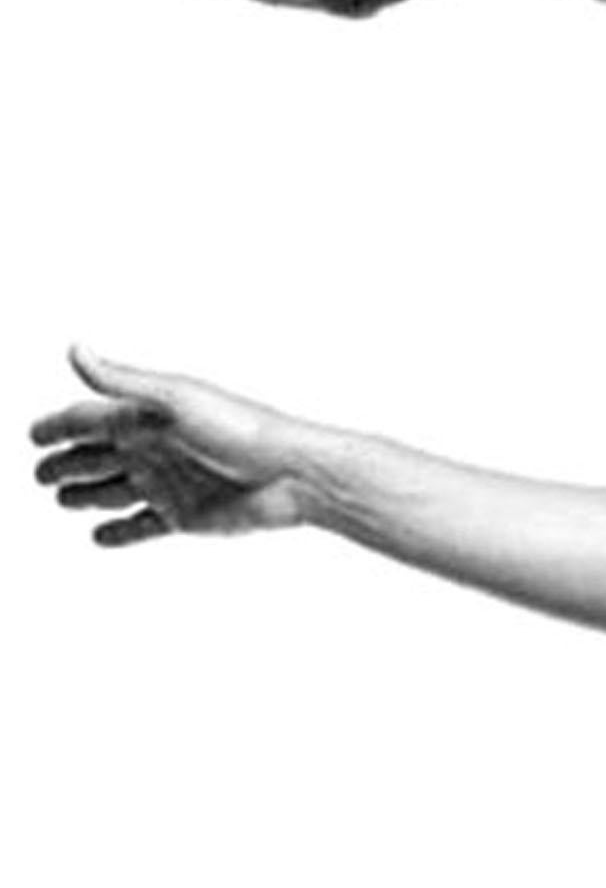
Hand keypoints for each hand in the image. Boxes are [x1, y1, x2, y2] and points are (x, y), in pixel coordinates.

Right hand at [32, 349, 322, 544]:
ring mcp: (168, 485)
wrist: (292, 475)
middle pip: (96, 457)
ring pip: (113, 492)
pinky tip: (100, 537)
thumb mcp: (177, 400)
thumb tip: (74, 350)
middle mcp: (153, 449)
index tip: (32, 435)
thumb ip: (123, 382)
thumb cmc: (241, 428)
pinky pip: (143, 527)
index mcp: (145, 416)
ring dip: (86, 496)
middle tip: (39, 474)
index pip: (88, 420)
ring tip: (62, 500)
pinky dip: (121, 533)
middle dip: (65, 464)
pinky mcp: (185, 518)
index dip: (58, 427)